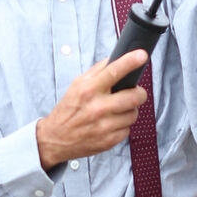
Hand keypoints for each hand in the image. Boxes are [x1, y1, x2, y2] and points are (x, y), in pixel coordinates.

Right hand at [36, 48, 148, 168]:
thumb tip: (115, 59)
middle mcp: (97, 108)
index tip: (142, 55)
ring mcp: (104, 126)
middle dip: (140, 93)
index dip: (131, 62)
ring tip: (118, 110)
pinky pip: (127, 130)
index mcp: (88, 90)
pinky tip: (111, 124)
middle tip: (136, 92)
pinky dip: (122, 126)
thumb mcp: (76, 86)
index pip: (114, 72)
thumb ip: (97, 72)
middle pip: (134, 97)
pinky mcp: (108, 141)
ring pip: (133, 114)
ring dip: (129, 111)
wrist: (55, 139)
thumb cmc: (68, 110)